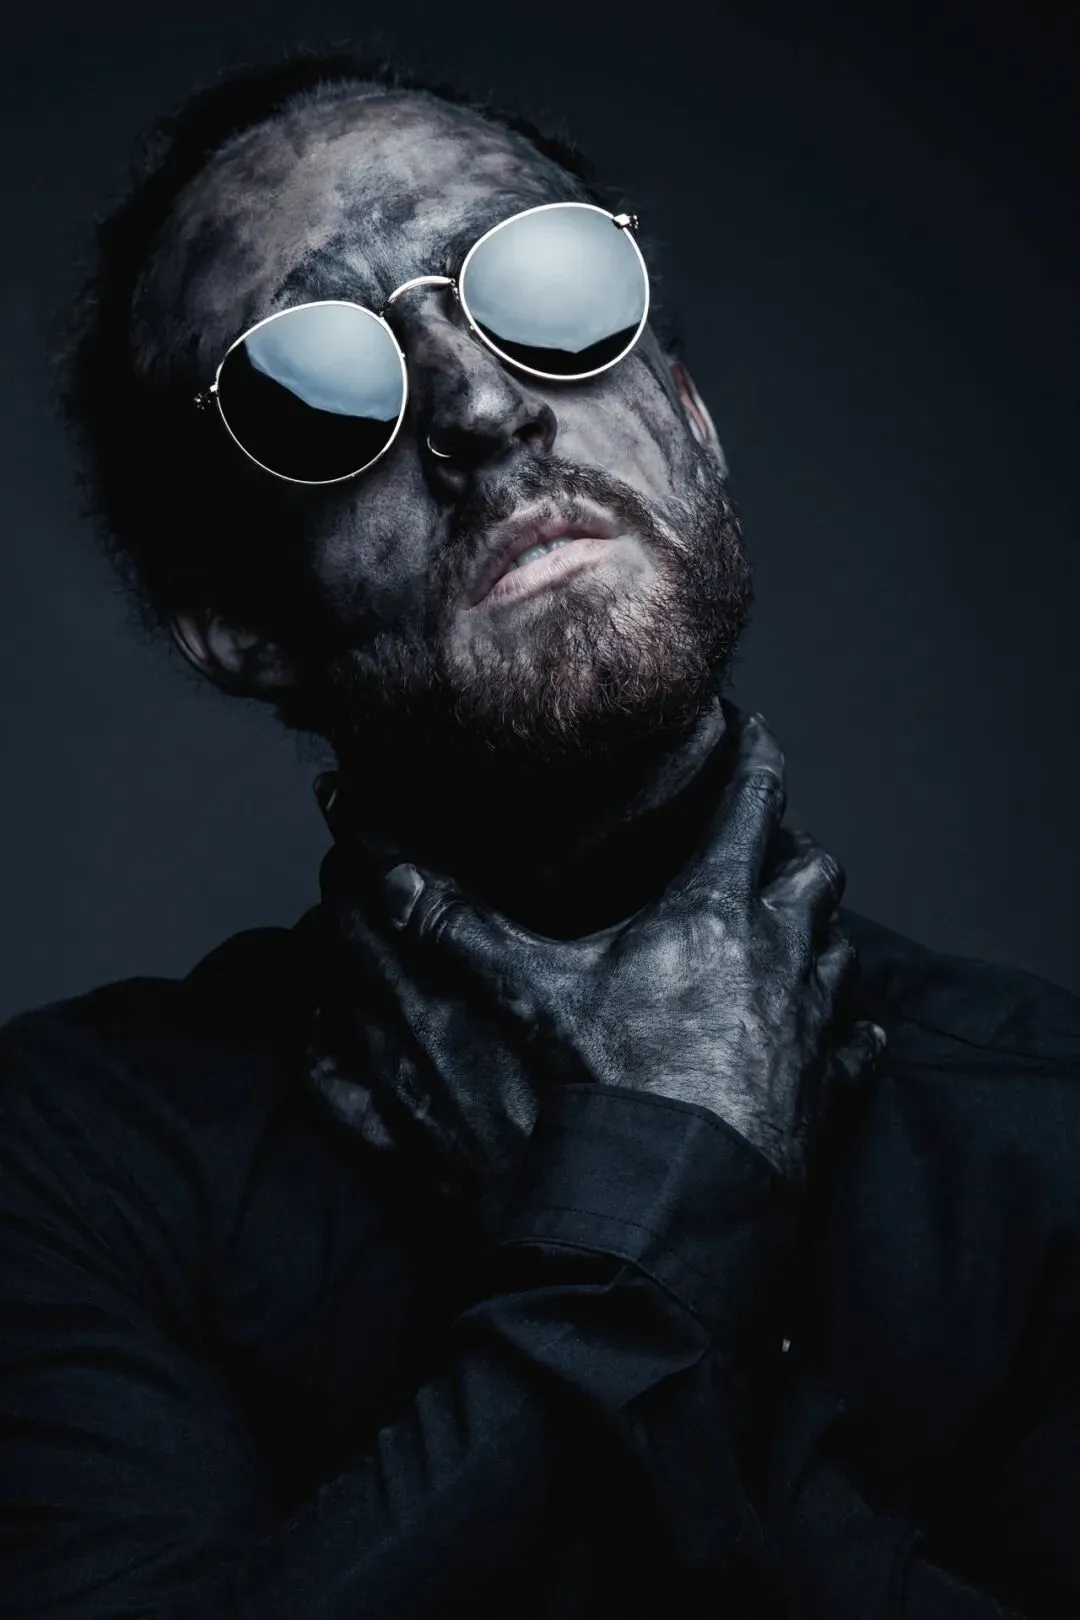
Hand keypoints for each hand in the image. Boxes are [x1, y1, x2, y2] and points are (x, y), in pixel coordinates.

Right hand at [309, 709, 882, 1200]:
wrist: (672, 1215)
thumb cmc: (610, 1098)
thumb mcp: (524, 1000)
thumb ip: (456, 930)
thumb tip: (384, 874)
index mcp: (712, 913)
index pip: (750, 803)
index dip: (754, 755)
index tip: (751, 727)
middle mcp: (778, 957)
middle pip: (812, 871)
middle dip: (792, 847)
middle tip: (768, 838)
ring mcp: (810, 1028)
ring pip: (840, 950)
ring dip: (819, 932)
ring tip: (796, 926)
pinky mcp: (827, 1094)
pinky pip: (858, 1046)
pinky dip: (849, 1031)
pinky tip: (844, 1034)